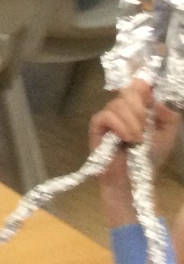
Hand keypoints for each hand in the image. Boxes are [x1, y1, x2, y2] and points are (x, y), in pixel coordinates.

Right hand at [90, 81, 179, 226]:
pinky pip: (106, 116)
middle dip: (140, 108)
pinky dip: (120, 126)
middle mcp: (123, 107)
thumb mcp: (167, 135)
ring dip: (132, 122)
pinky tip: (127, 139)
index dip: (143, 83)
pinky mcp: (96, 126)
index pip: (139, 85)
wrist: (134, 179)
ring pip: (118, 104)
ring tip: (137, 140)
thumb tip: (155, 100)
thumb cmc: (149, 158)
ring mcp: (108, 116)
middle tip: (145, 128)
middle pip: (129, 90)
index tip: (149, 91)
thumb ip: (168, 115)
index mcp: (139, 106)